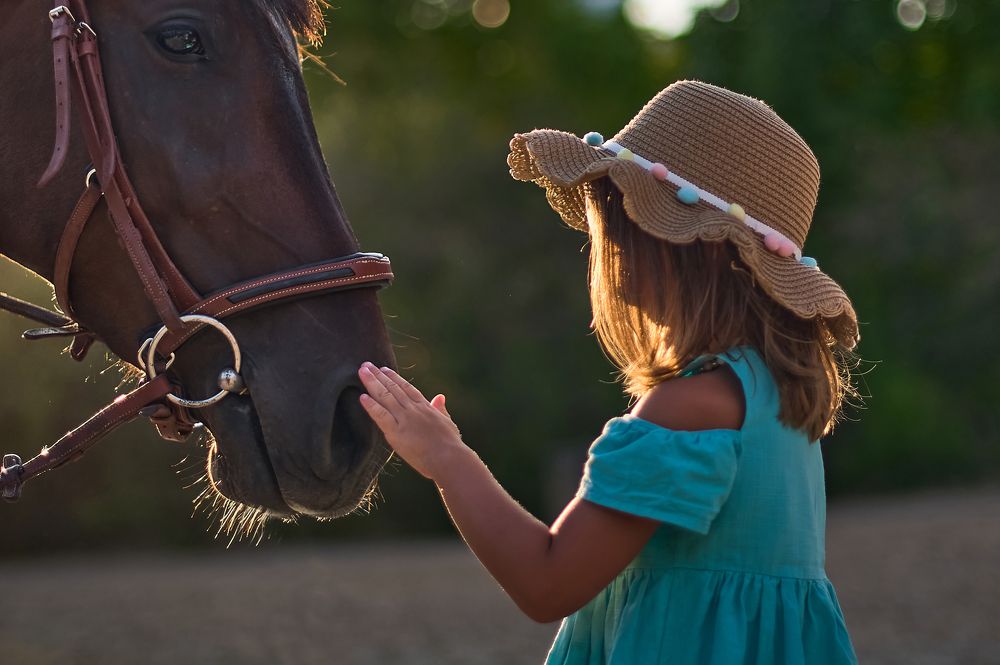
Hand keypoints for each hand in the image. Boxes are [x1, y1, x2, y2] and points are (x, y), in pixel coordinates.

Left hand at [357, 362, 467, 480]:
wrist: (449, 458)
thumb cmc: (451, 444)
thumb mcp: (448, 422)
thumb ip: (441, 408)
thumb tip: (440, 396)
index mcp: (425, 407)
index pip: (406, 388)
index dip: (394, 377)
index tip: (384, 369)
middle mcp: (413, 409)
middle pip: (393, 388)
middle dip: (378, 375)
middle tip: (366, 365)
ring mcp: (404, 419)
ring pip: (385, 396)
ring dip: (372, 383)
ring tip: (361, 371)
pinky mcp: (396, 432)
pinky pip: (381, 415)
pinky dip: (371, 406)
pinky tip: (361, 397)